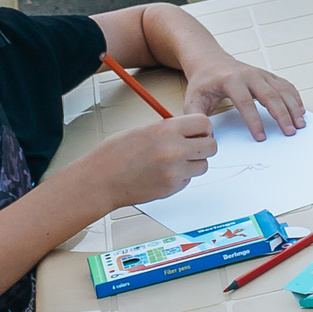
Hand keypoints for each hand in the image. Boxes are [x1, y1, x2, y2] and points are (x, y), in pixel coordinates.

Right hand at [94, 112, 218, 206]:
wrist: (100, 180)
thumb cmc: (114, 154)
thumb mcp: (143, 130)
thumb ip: (169, 130)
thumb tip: (189, 132)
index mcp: (166, 130)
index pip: (204, 123)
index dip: (203, 128)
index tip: (199, 132)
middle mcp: (174, 150)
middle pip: (212, 146)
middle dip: (204, 146)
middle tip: (193, 147)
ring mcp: (175, 171)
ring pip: (203, 166)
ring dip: (194, 163)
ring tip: (175, 161)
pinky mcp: (172, 188)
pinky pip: (189, 179)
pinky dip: (181, 176)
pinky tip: (163, 173)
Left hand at [181, 53, 305, 138]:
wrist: (209, 61)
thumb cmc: (203, 82)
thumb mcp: (193, 99)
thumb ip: (197, 118)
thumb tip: (206, 138)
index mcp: (231, 81)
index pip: (245, 103)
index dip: (254, 121)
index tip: (261, 137)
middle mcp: (249, 75)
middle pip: (270, 95)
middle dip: (282, 115)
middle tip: (290, 131)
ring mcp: (261, 74)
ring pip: (282, 90)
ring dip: (293, 107)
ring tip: (300, 124)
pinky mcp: (268, 76)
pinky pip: (286, 86)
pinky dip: (295, 98)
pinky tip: (300, 110)